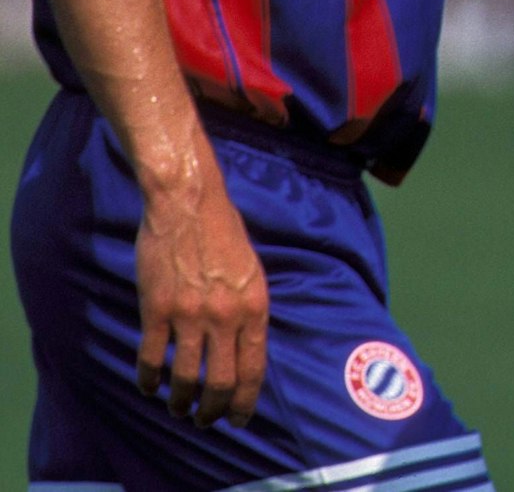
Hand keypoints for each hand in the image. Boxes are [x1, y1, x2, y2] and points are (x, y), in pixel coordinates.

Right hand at [134, 173, 268, 427]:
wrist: (188, 204)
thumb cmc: (224, 233)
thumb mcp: (252, 272)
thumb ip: (249, 311)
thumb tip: (246, 349)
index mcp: (255, 307)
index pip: (253, 369)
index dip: (244, 401)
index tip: (237, 418)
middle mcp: (226, 316)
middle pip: (220, 382)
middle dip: (212, 410)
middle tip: (205, 420)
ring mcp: (190, 315)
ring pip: (185, 377)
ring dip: (180, 401)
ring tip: (177, 408)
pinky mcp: (157, 309)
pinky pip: (151, 358)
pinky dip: (149, 379)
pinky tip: (148, 385)